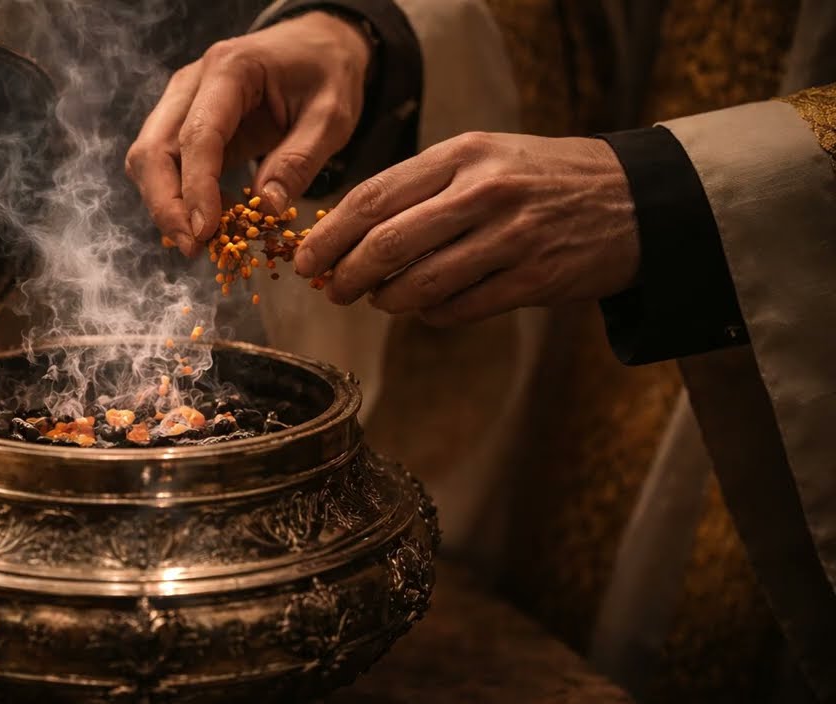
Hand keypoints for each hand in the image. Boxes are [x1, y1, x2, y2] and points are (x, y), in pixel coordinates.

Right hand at [125, 11, 371, 256]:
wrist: (319, 46)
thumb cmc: (327, 74)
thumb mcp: (332, 116)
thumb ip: (300, 160)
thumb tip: (265, 209)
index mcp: (230, 70)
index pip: (197, 135)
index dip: (196, 189)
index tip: (205, 232)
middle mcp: (193, 82)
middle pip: (153, 149)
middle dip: (166, 205)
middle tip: (194, 248)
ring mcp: (183, 101)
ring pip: (150, 160)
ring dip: (166, 205)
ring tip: (201, 242)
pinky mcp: (185, 123)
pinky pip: (166, 165)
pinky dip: (178, 197)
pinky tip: (207, 222)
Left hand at [293, 133, 640, 324]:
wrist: (633, 198)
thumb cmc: (538, 178)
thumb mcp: (482, 158)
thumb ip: (420, 190)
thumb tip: (347, 235)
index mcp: (463, 154)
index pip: (374, 196)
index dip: (331, 235)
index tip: (306, 259)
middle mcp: (485, 192)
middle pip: (388, 244)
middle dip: (348, 276)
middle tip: (334, 291)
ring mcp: (512, 237)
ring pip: (420, 284)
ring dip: (387, 301)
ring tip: (381, 300)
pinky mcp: (535, 280)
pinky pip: (459, 309)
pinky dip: (432, 314)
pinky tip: (429, 306)